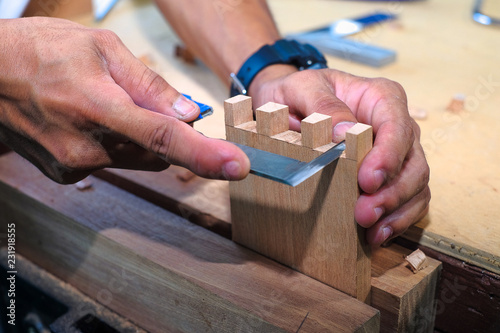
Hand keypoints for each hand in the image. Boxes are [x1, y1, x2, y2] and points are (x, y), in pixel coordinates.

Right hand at [0, 18, 248, 183]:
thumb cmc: (42, 51)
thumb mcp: (102, 49)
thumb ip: (150, 85)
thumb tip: (189, 113)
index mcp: (98, 106)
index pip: (163, 138)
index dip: (204, 155)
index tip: (237, 167)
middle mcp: (86, 146)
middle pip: (157, 154)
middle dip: (164, 134)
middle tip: (141, 102)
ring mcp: (74, 165)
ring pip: (137, 160)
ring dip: (138, 139)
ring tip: (105, 106)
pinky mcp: (66, 173)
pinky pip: (112, 163)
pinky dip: (115, 145)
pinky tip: (89, 121)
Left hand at [249, 65, 430, 245]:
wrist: (291, 103)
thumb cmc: (300, 92)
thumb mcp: (302, 88)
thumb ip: (323, 105)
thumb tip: (345, 132)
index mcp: (382, 98)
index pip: (397, 126)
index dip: (388, 157)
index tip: (368, 180)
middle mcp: (396, 125)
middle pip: (413, 162)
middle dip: (393, 193)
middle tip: (364, 214)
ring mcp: (396, 152)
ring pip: (416, 186)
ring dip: (397, 212)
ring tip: (372, 232)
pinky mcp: (389, 175)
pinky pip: (407, 200)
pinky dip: (396, 219)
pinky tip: (377, 234)